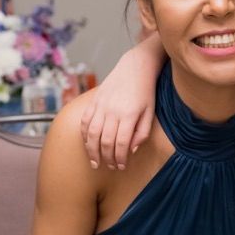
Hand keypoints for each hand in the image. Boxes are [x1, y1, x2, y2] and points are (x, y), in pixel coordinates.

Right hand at [79, 34, 164, 169]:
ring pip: (91, 133)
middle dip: (106, 158)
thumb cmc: (146, 92)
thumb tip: (130, 150)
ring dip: (92, 150)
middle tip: (109, 167)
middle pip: (105, 141)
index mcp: (129, 115)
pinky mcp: (94, 101)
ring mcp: (101, 105)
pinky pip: (84, 121)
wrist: (135, 67)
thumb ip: (142, 133)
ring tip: (95, 162)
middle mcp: (112, 111)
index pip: (121, 144)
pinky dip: (84, 135)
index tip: (121, 166)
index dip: (119, 158)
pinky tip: (88, 144)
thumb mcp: (150, 113)